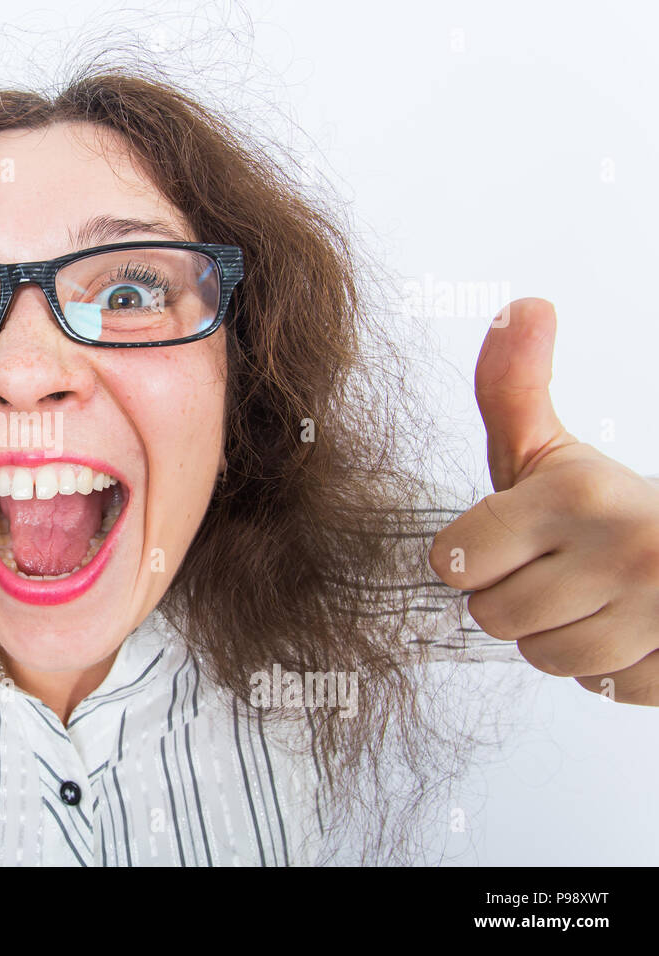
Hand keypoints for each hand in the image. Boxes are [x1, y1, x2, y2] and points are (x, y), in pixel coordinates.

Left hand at [430, 298, 658, 704]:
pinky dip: (612, 668)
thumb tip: (522, 306)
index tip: (506, 539)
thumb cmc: (610, 506)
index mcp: (578, 494)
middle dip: (515, 599)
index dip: (472, 554)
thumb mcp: (553, 449)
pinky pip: (605, 689)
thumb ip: (512, 389)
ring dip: (561, 637)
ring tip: (594, 598)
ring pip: (547, 659)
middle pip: (494, 617)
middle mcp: (627, 549)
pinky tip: (629, 628)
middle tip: (556, 570)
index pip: (454, 559)